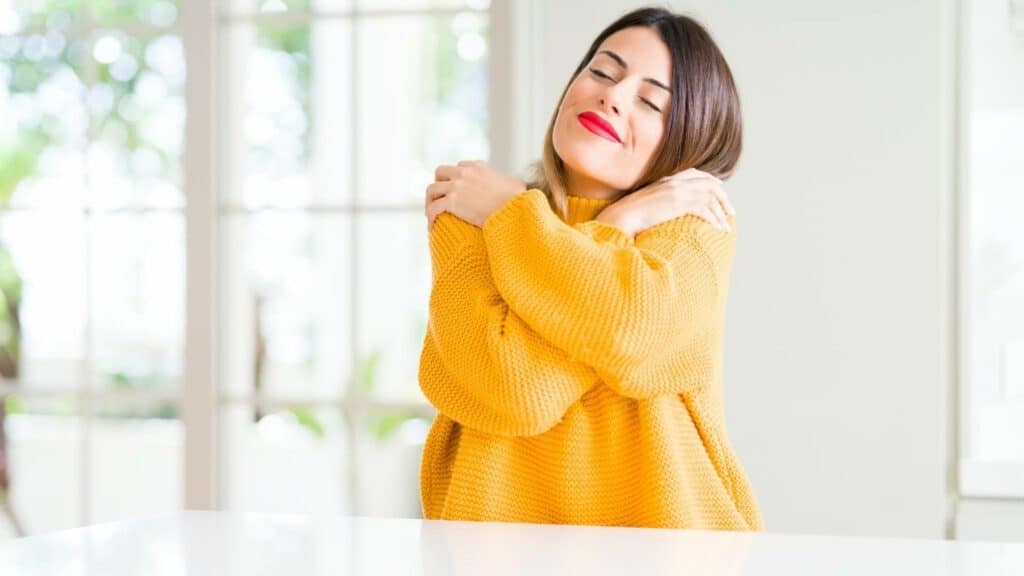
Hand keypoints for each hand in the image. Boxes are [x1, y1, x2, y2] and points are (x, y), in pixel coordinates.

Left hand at [425, 160, 527, 229]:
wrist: (514, 209)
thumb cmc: (519, 200)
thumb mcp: (515, 184)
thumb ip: (509, 182)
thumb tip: (518, 186)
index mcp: (478, 167)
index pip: (460, 166)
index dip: (456, 178)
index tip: (456, 190)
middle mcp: (465, 173)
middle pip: (440, 172)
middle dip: (438, 184)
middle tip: (439, 198)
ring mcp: (457, 186)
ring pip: (431, 189)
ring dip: (429, 201)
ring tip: (431, 214)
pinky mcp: (453, 201)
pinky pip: (433, 208)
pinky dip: (430, 217)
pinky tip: (431, 227)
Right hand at [596, 168, 734, 235]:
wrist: (620, 217)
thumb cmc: (628, 215)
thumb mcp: (646, 201)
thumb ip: (659, 199)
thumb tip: (666, 209)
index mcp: (667, 179)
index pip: (696, 173)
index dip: (711, 181)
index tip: (719, 192)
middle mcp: (674, 181)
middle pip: (709, 183)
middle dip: (723, 198)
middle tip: (730, 212)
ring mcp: (677, 190)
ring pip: (711, 196)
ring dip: (722, 212)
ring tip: (726, 226)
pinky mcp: (679, 202)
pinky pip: (705, 209)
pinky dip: (716, 219)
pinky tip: (719, 229)